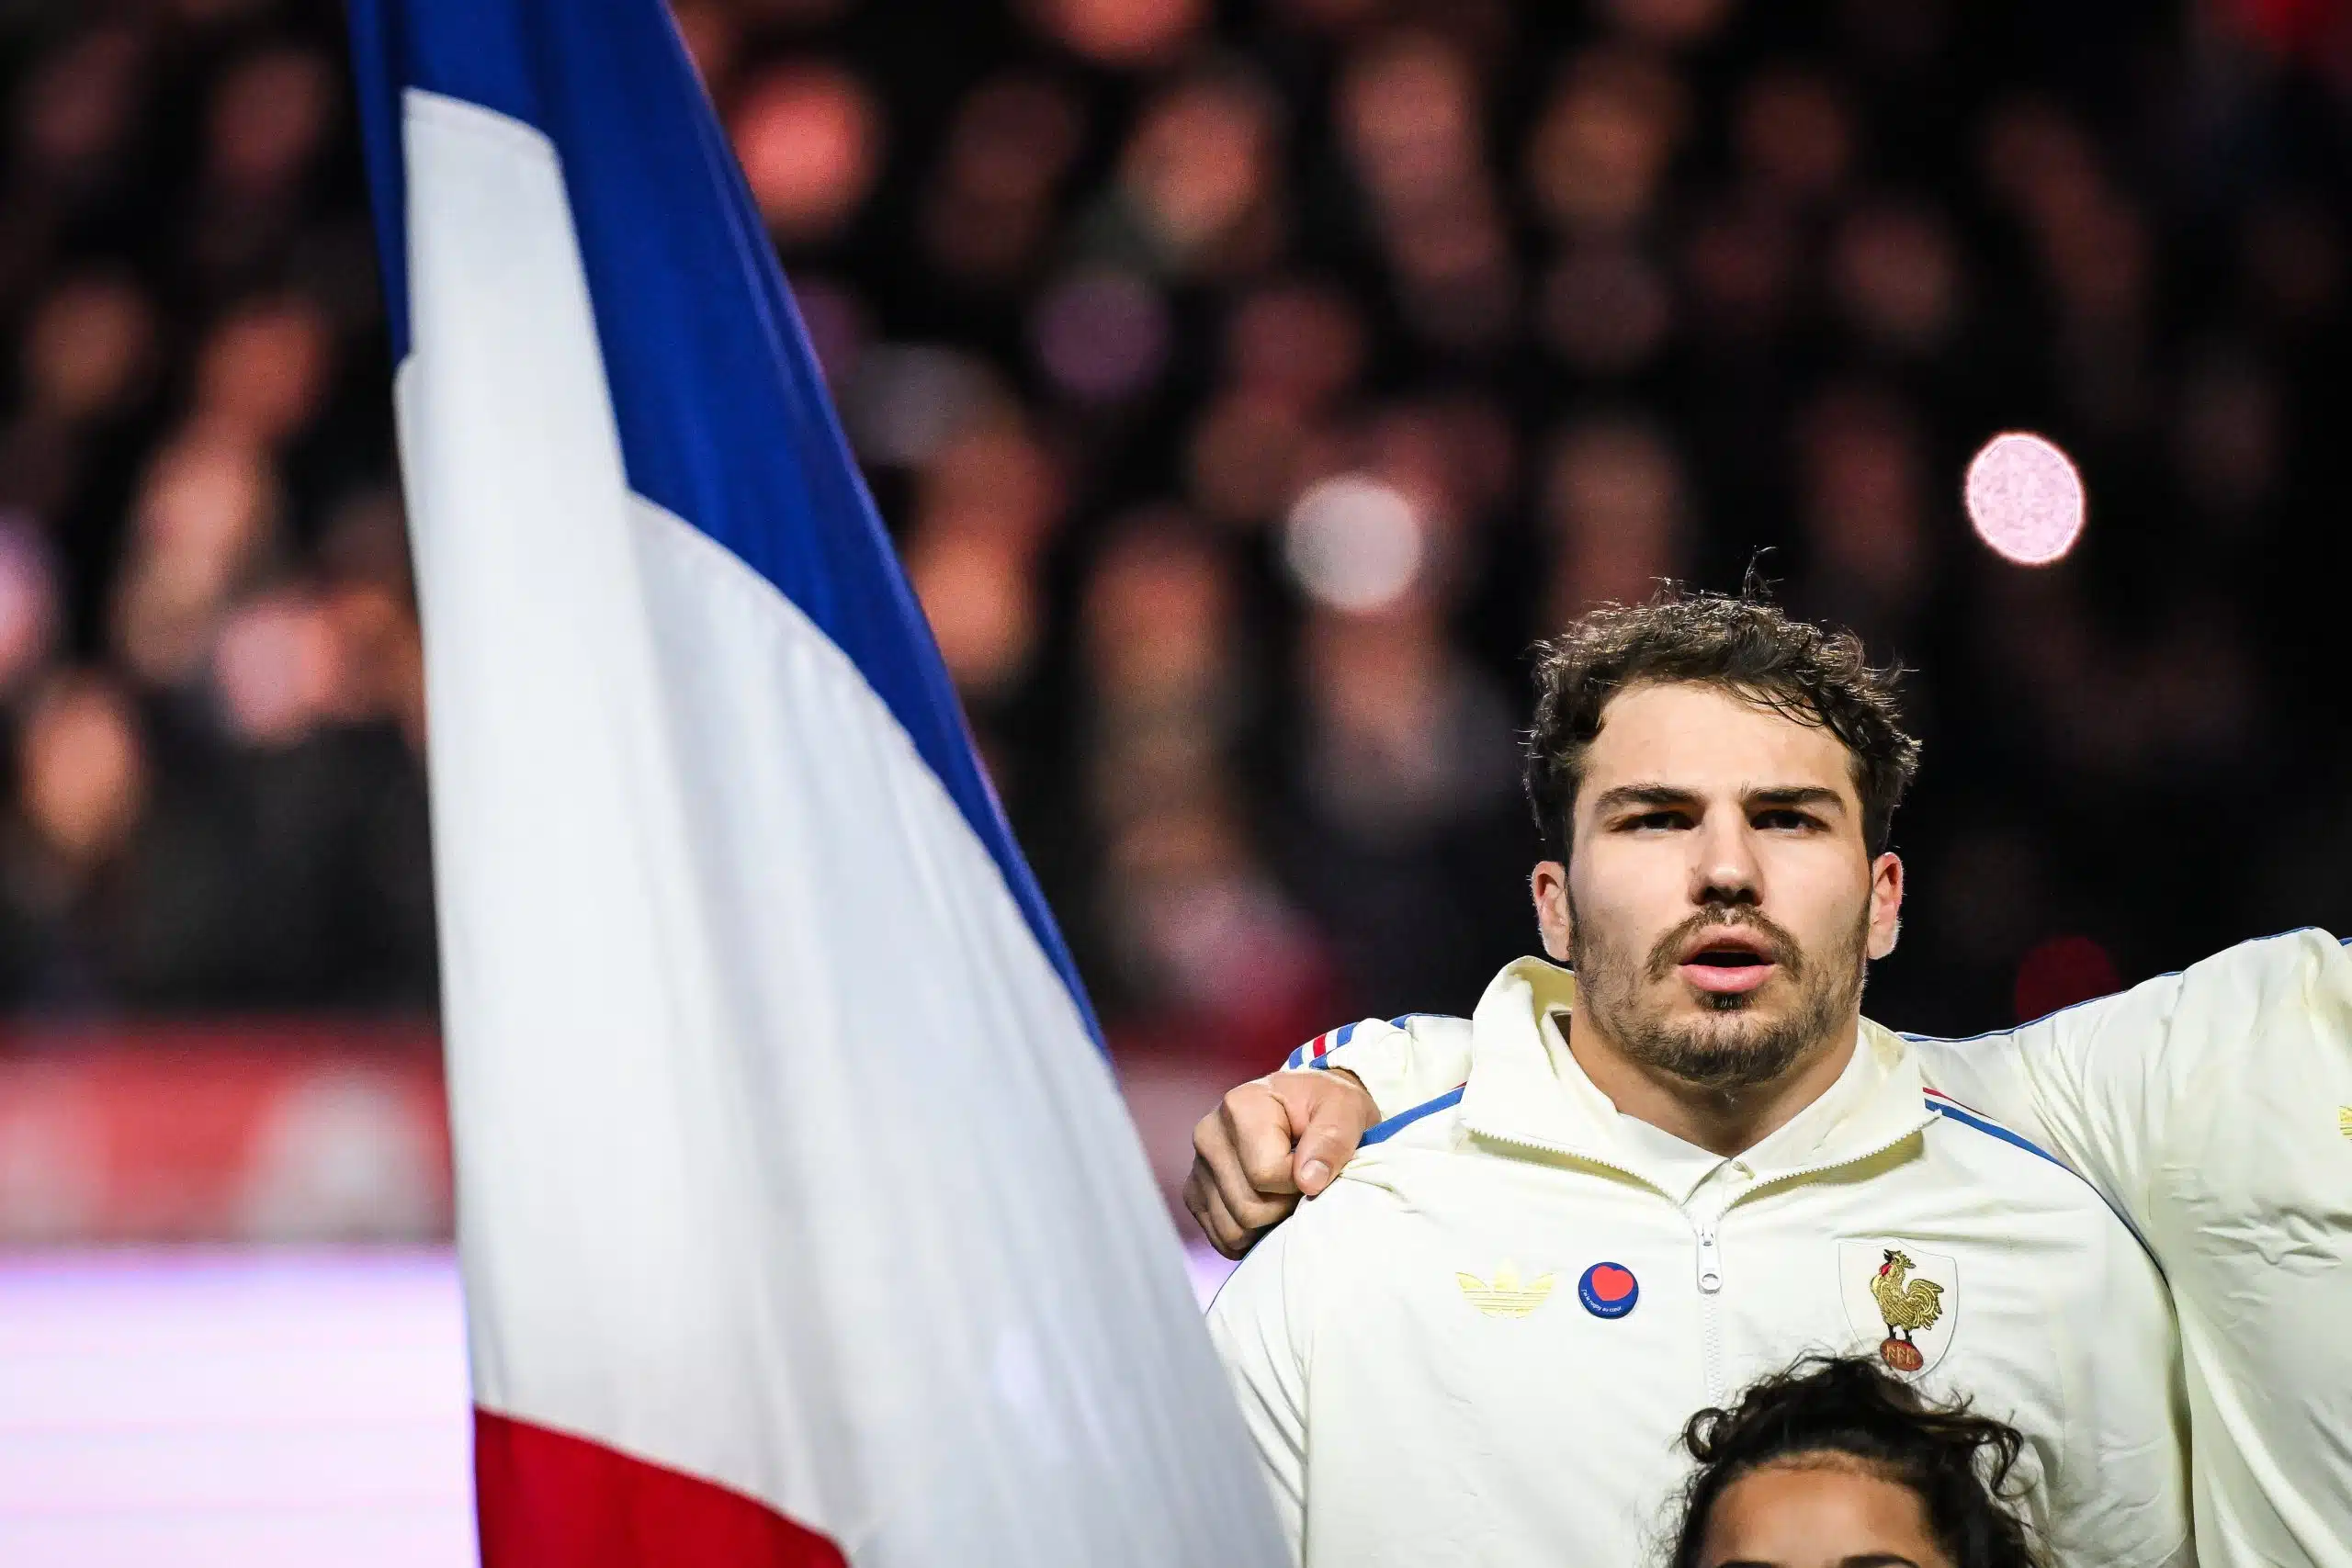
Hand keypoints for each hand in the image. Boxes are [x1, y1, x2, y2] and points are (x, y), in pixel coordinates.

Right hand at [1184, 1069, 1378, 1258]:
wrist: (1307, 1107)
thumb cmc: (1325, 1107)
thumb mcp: (1345, 1109)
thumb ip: (1332, 1139)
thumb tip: (1308, 1181)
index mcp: (1241, 1106)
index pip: (1265, 1173)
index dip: (1300, 1182)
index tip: (1315, 1165)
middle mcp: (1209, 1134)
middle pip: (1247, 1207)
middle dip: (1285, 1207)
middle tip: (1303, 1184)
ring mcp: (1198, 1166)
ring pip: (1233, 1229)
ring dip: (1268, 1225)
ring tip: (1286, 1195)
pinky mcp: (1196, 1193)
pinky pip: (1220, 1237)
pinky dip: (1249, 1237)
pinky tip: (1269, 1211)